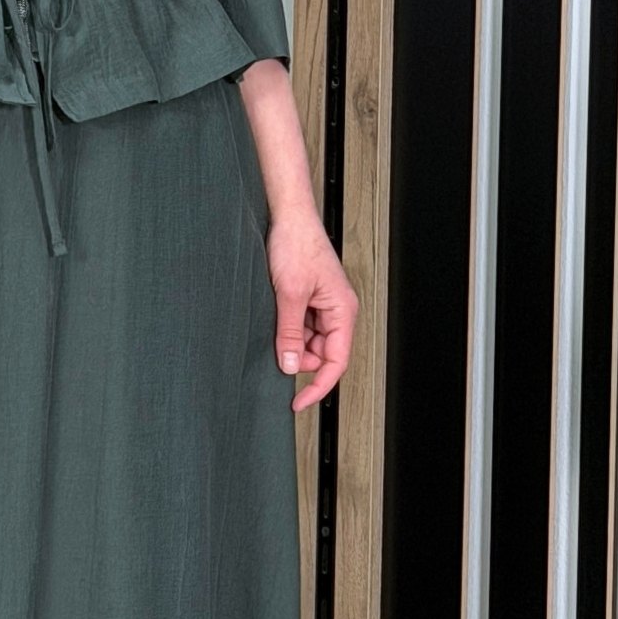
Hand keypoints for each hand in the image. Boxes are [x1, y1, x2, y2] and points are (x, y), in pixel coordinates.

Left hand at [266, 201, 356, 410]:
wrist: (288, 217)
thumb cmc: (297, 245)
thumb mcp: (289, 294)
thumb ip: (289, 332)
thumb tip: (288, 364)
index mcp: (343, 311)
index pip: (336, 362)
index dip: (318, 386)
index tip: (299, 402)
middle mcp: (337, 311)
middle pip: (321, 354)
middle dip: (298, 357)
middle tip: (275, 349)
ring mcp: (323, 305)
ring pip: (308, 341)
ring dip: (290, 341)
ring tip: (274, 321)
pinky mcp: (309, 299)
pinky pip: (300, 326)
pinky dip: (286, 328)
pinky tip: (275, 316)